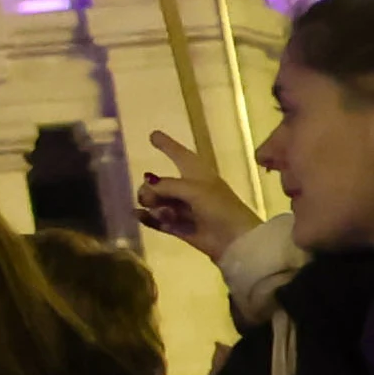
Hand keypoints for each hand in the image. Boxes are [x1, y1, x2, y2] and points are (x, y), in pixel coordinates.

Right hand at [134, 133, 251, 254]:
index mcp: (197, 174)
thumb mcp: (194, 189)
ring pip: (157, 202)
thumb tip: (147, 185)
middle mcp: (189, 189)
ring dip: (153, 205)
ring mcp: (184, 209)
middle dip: (150, 187)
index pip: (179, 154)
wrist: (235, 240)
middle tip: (149, 198)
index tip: (152, 134)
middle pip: (159, 182)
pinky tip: (139, 216)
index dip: (167, 145)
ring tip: (160, 214)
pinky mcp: (180, 227)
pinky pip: (157, 220)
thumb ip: (166, 185)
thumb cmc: (220, 207)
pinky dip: (148, 218)